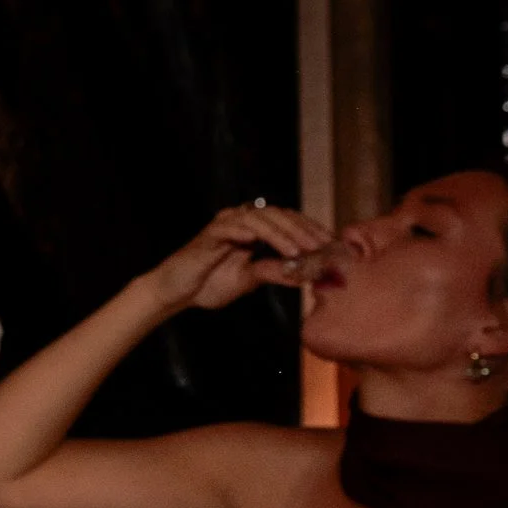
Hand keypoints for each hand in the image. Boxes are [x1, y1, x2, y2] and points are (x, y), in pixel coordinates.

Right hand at [143, 201, 333, 320]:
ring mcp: (225, 224)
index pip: (288, 221)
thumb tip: (305, 273)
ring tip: (299, 250)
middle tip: (321, 246)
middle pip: (279, 215)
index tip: (331, 245)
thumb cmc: (208, 284)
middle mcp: (241, 220)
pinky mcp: (209, 234)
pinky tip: (270, 245)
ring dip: (282, 233)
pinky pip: (233, 228)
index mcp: (253, 229)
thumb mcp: (249, 279)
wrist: (175, 292)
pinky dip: (251, 233)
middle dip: (302, 230)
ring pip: (260, 218)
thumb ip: (274, 272)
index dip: (310, 229)